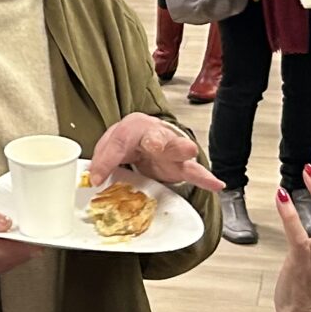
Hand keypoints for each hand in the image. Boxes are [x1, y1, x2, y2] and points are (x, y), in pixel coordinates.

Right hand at [0, 201, 42, 282]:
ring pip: (4, 266)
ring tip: (30, 235)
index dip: (19, 244)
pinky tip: (13, 244)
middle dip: (25, 248)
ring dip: (19, 253)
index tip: (36, 235)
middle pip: (5, 260)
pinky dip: (9, 256)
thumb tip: (5, 222)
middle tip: (41, 232)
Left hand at [88, 113, 217, 192]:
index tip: (96, 179)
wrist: (146, 137)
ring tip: (189, 151)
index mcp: (133, 127)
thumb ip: (103, 161)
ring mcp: (171, 150)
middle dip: (156, 141)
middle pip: (155, 137)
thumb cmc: (129, 141)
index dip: (106, 161)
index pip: (118, 143)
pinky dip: (206, 178)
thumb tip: (93, 180)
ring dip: (182, 150)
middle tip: (155, 145)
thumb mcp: (110, 147)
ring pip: (178, 148)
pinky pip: (195, 172)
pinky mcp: (182, 165)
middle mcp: (154, 134)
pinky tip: (217, 184)